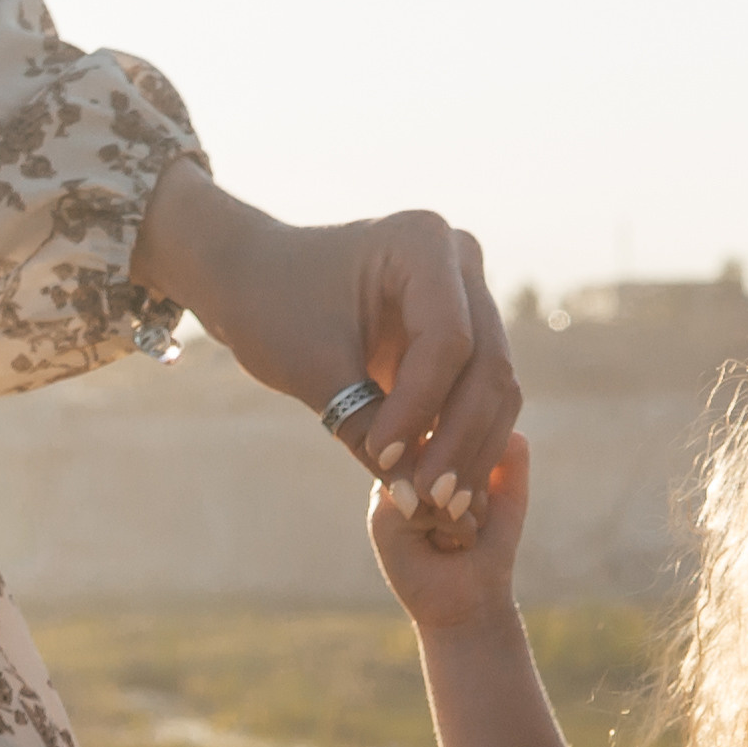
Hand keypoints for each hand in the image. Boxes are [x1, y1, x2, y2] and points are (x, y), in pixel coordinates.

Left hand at [133, 159, 521, 541]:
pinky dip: (464, 442)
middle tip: (432, 500)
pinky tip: (439, 488)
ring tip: (438, 505)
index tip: (383, 460)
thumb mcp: (313, 369)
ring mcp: (470, 296)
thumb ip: (367, 431)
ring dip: (472, 450)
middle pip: (485, 365)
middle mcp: (460, 261)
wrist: (253, 281)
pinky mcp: (466, 334)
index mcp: (423, 241)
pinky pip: (482, 396)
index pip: (447, 340)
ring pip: (495, 387)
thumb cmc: (271, 306)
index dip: (420, 408)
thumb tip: (418, 504)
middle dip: (458, 438)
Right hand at [370, 429, 529, 635]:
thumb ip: (509, 455)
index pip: (462, 426)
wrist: (470, 599)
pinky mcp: (383, 510)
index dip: (483, 467)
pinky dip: (450, 527)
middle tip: (471, 522)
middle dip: (474, 491)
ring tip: (460, 537)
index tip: (482, 504)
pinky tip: (446, 546)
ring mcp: (391, 483)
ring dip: (464, 510)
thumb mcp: (507, 496)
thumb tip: (503, 425)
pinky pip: (425, 499)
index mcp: (435, 450)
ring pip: (437, 470)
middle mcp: (408, 461)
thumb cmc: (487, 547)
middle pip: (450, 445)